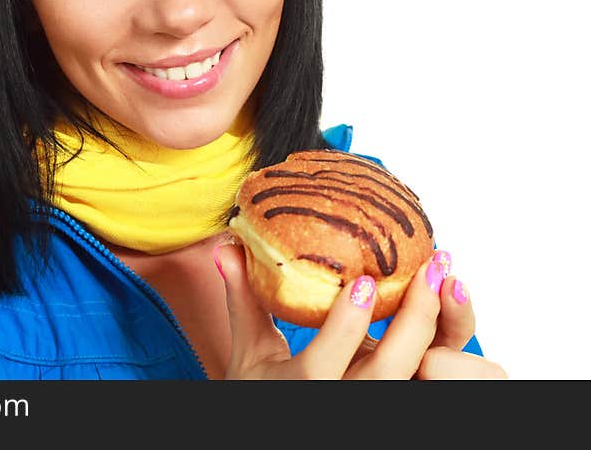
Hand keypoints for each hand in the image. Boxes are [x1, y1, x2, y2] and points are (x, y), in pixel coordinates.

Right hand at [215, 243, 506, 378]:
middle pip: (388, 372)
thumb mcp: (250, 354)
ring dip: (442, 332)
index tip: (362, 284)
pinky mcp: (397, 401)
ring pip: (422, 379)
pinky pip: (435, 380)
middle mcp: (342, 405)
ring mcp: (375, 406)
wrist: (281, 433)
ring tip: (451, 284)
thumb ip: (243, 300)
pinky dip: (448, 346)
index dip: (346, 326)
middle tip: (430, 269)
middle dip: (414, 320)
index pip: (324, 366)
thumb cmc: (264, 392)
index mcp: (299, 391)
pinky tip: (453, 308)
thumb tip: (225, 247)